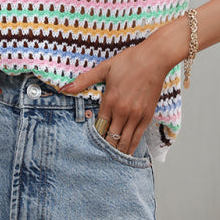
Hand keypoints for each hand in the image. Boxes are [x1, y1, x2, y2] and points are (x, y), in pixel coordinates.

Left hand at [63, 38, 173, 154]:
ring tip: (110, 160)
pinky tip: (127, 153)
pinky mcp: (147, 116)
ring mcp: (136, 115)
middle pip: (111, 138)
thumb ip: (84, 81)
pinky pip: (138, 137)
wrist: (154, 59)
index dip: (94, 137)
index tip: (88, 145)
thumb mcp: (104, 68)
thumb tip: (65, 88)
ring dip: (117, 151)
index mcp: (110, 100)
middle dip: (104, 148)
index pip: (99, 127)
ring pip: (125, 141)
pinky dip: (131, 147)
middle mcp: (123, 111)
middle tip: (97, 158)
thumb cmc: (129, 61)